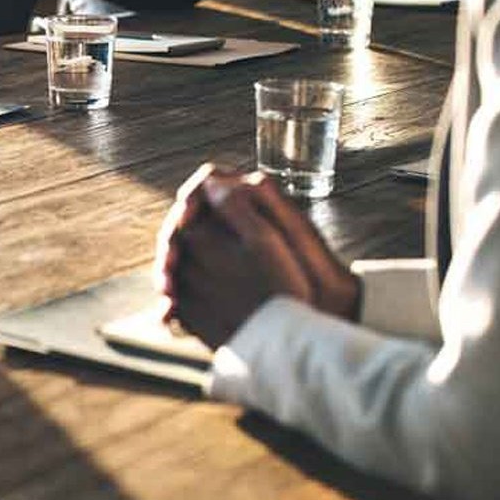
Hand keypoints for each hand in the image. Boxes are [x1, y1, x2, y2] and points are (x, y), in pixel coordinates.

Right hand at [157, 165, 357, 347]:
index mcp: (251, 202)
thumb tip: (211, 180)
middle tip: (168, 276)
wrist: (333, 318)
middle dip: (170, 245)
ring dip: (166, 274)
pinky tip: (170, 316)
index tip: (184, 222)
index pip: (206, 184)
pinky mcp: (216, 281)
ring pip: (180, 254)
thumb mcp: (291, 237)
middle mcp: (233, 223)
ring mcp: (222, 252)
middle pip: (184, 221)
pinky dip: (173, 298)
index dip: (189, 199)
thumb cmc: (321, 278)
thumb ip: (253, 203)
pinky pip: (185, 283)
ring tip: (170, 300)